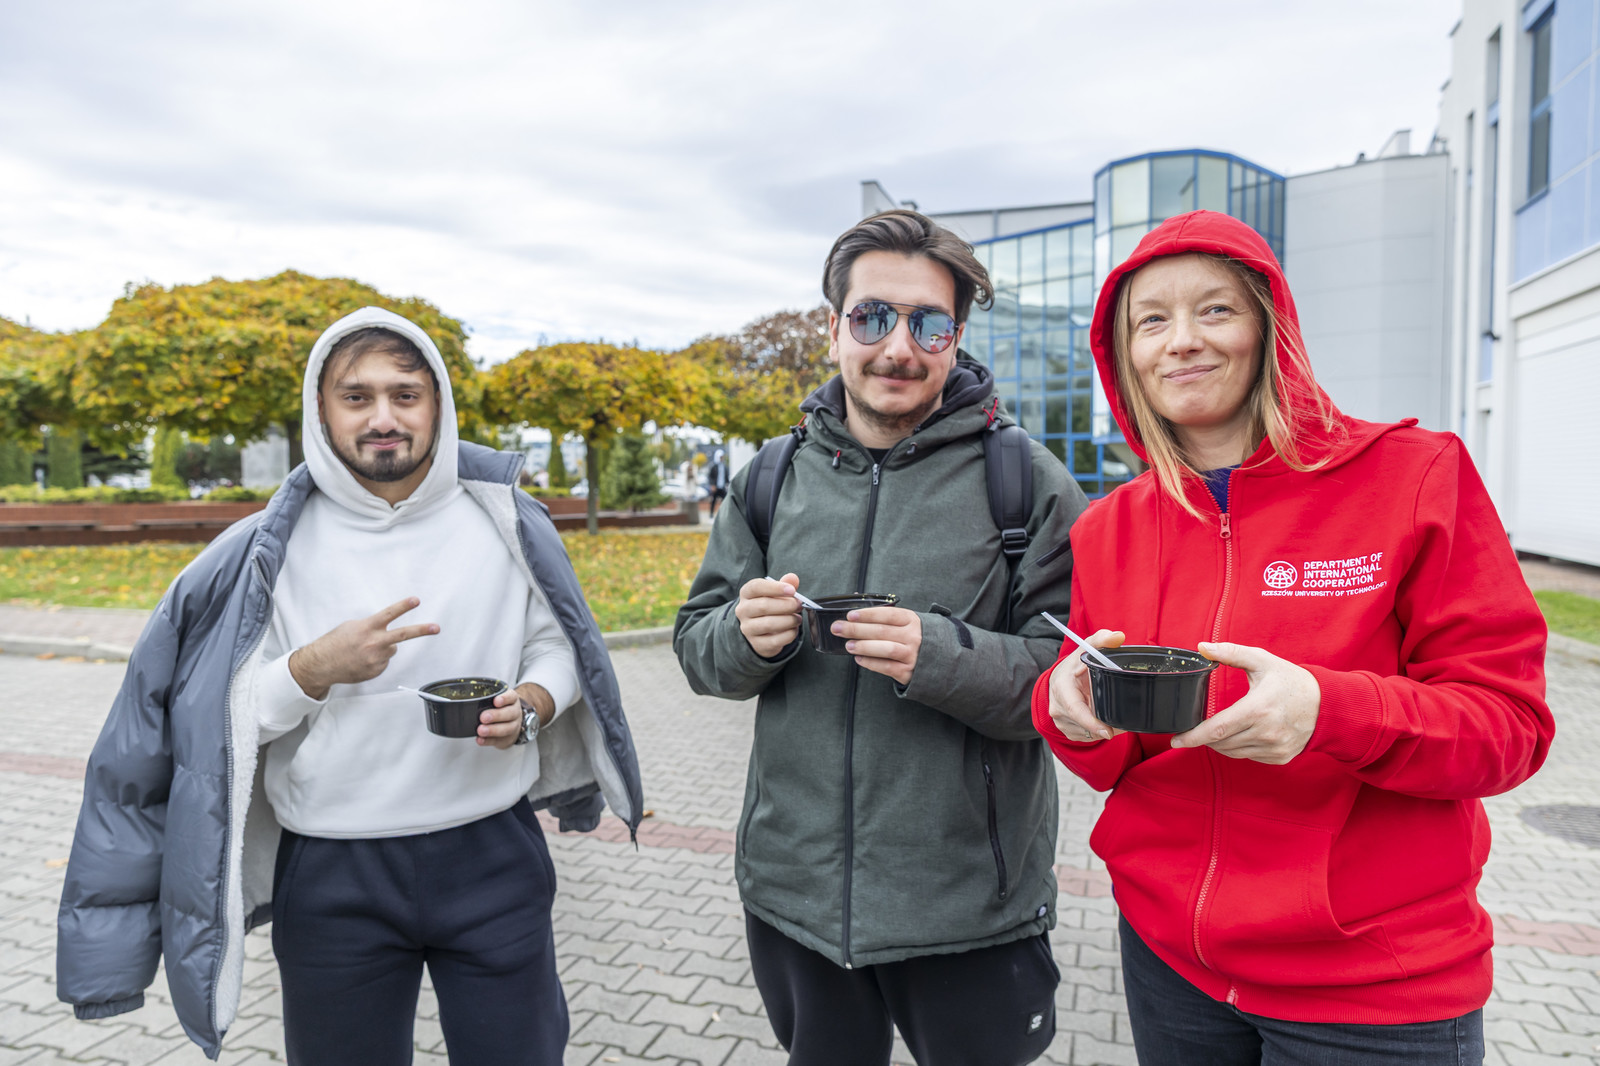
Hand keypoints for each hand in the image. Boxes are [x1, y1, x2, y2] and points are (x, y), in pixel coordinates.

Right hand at [288, 597, 438, 699]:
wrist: (322, 665)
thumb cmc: (335, 643)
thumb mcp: (352, 626)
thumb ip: (372, 626)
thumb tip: (385, 629)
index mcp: (367, 628)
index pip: (388, 614)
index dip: (403, 606)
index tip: (416, 600)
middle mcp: (373, 643)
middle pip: (403, 635)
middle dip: (421, 630)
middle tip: (436, 627)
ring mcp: (376, 658)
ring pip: (391, 649)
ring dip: (383, 648)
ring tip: (364, 651)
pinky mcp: (376, 670)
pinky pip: (384, 662)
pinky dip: (377, 660)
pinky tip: (362, 660)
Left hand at [478, 683, 555, 749]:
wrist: (511, 725)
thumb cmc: (500, 708)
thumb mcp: (497, 699)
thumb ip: (486, 698)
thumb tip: (467, 699)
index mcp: (512, 700)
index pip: (511, 697)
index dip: (505, 699)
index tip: (496, 701)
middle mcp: (515, 712)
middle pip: (510, 713)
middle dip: (496, 715)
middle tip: (483, 717)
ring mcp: (513, 726)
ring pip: (507, 728)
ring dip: (493, 730)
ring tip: (481, 730)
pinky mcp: (507, 739)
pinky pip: (498, 740)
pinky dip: (488, 741)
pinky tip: (480, 739)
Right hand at [736, 573, 801, 657]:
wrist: (759, 630)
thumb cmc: (769, 606)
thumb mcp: (775, 593)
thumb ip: (785, 584)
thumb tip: (793, 578)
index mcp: (746, 593)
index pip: (756, 587)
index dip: (775, 588)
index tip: (792, 590)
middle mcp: (743, 610)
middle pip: (764, 606)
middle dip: (786, 605)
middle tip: (799, 605)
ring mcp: (748, 629)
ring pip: (769, 624)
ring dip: (789, 620)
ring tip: (798, 618)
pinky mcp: (756, 644)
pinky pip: (775, 640)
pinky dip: (789, 634)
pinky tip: (794, 629)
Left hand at [834, 607, 921, 684]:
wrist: (938, 660)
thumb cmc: (913, 637)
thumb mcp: (906, 623)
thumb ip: (885, 617)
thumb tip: (855, 605)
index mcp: (911, 620)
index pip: (887, 614)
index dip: (868, 614)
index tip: (850, 615)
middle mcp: (913, 636)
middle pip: (882, 631)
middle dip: (857, 629)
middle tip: (838, 628)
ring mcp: (912, 654)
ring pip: (886, 649)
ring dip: (864, 646)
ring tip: (848, 645)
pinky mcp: (908, 671)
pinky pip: (887, 667)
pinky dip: (871, 663)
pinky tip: (859, 659)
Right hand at [1046, 629, 1125, 742]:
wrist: (1059, 681)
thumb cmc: (1074, 666)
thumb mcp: (1085, 650)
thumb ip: (1101, 640)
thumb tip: (1118, 636)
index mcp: (1061, 687)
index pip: (1075, 709)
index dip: (1091, 722)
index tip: (1108, 731)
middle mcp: (1057, 707)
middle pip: (1085, 724)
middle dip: (1106, 726)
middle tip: (1124, 722)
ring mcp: (1061, 722)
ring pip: (1088, 734)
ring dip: (1103, 729)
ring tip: (1114, 716)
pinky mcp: (1066, 731)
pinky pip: (1086, 738)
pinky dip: (1097, 732)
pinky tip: (1102, 720)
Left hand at [1170, 642, 1320, 763]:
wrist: (1327, 704)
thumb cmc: (1291, 680)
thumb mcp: (1262, 661)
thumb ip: (1230, 653)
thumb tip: (1202, 647)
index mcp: (1258, 709)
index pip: (1217, 729)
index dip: (1193, 737)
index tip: (1175, 740)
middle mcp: (1266, 732)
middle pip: (1221, 743)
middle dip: (1204, 738)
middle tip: (1195, 729)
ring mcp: (1274, 748)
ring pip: (1233, 752)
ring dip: (1219, 744)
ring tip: (1217, 729)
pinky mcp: (1280, 757)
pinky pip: (1248, 756)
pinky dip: (1238, 748)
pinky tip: (1240, 734)